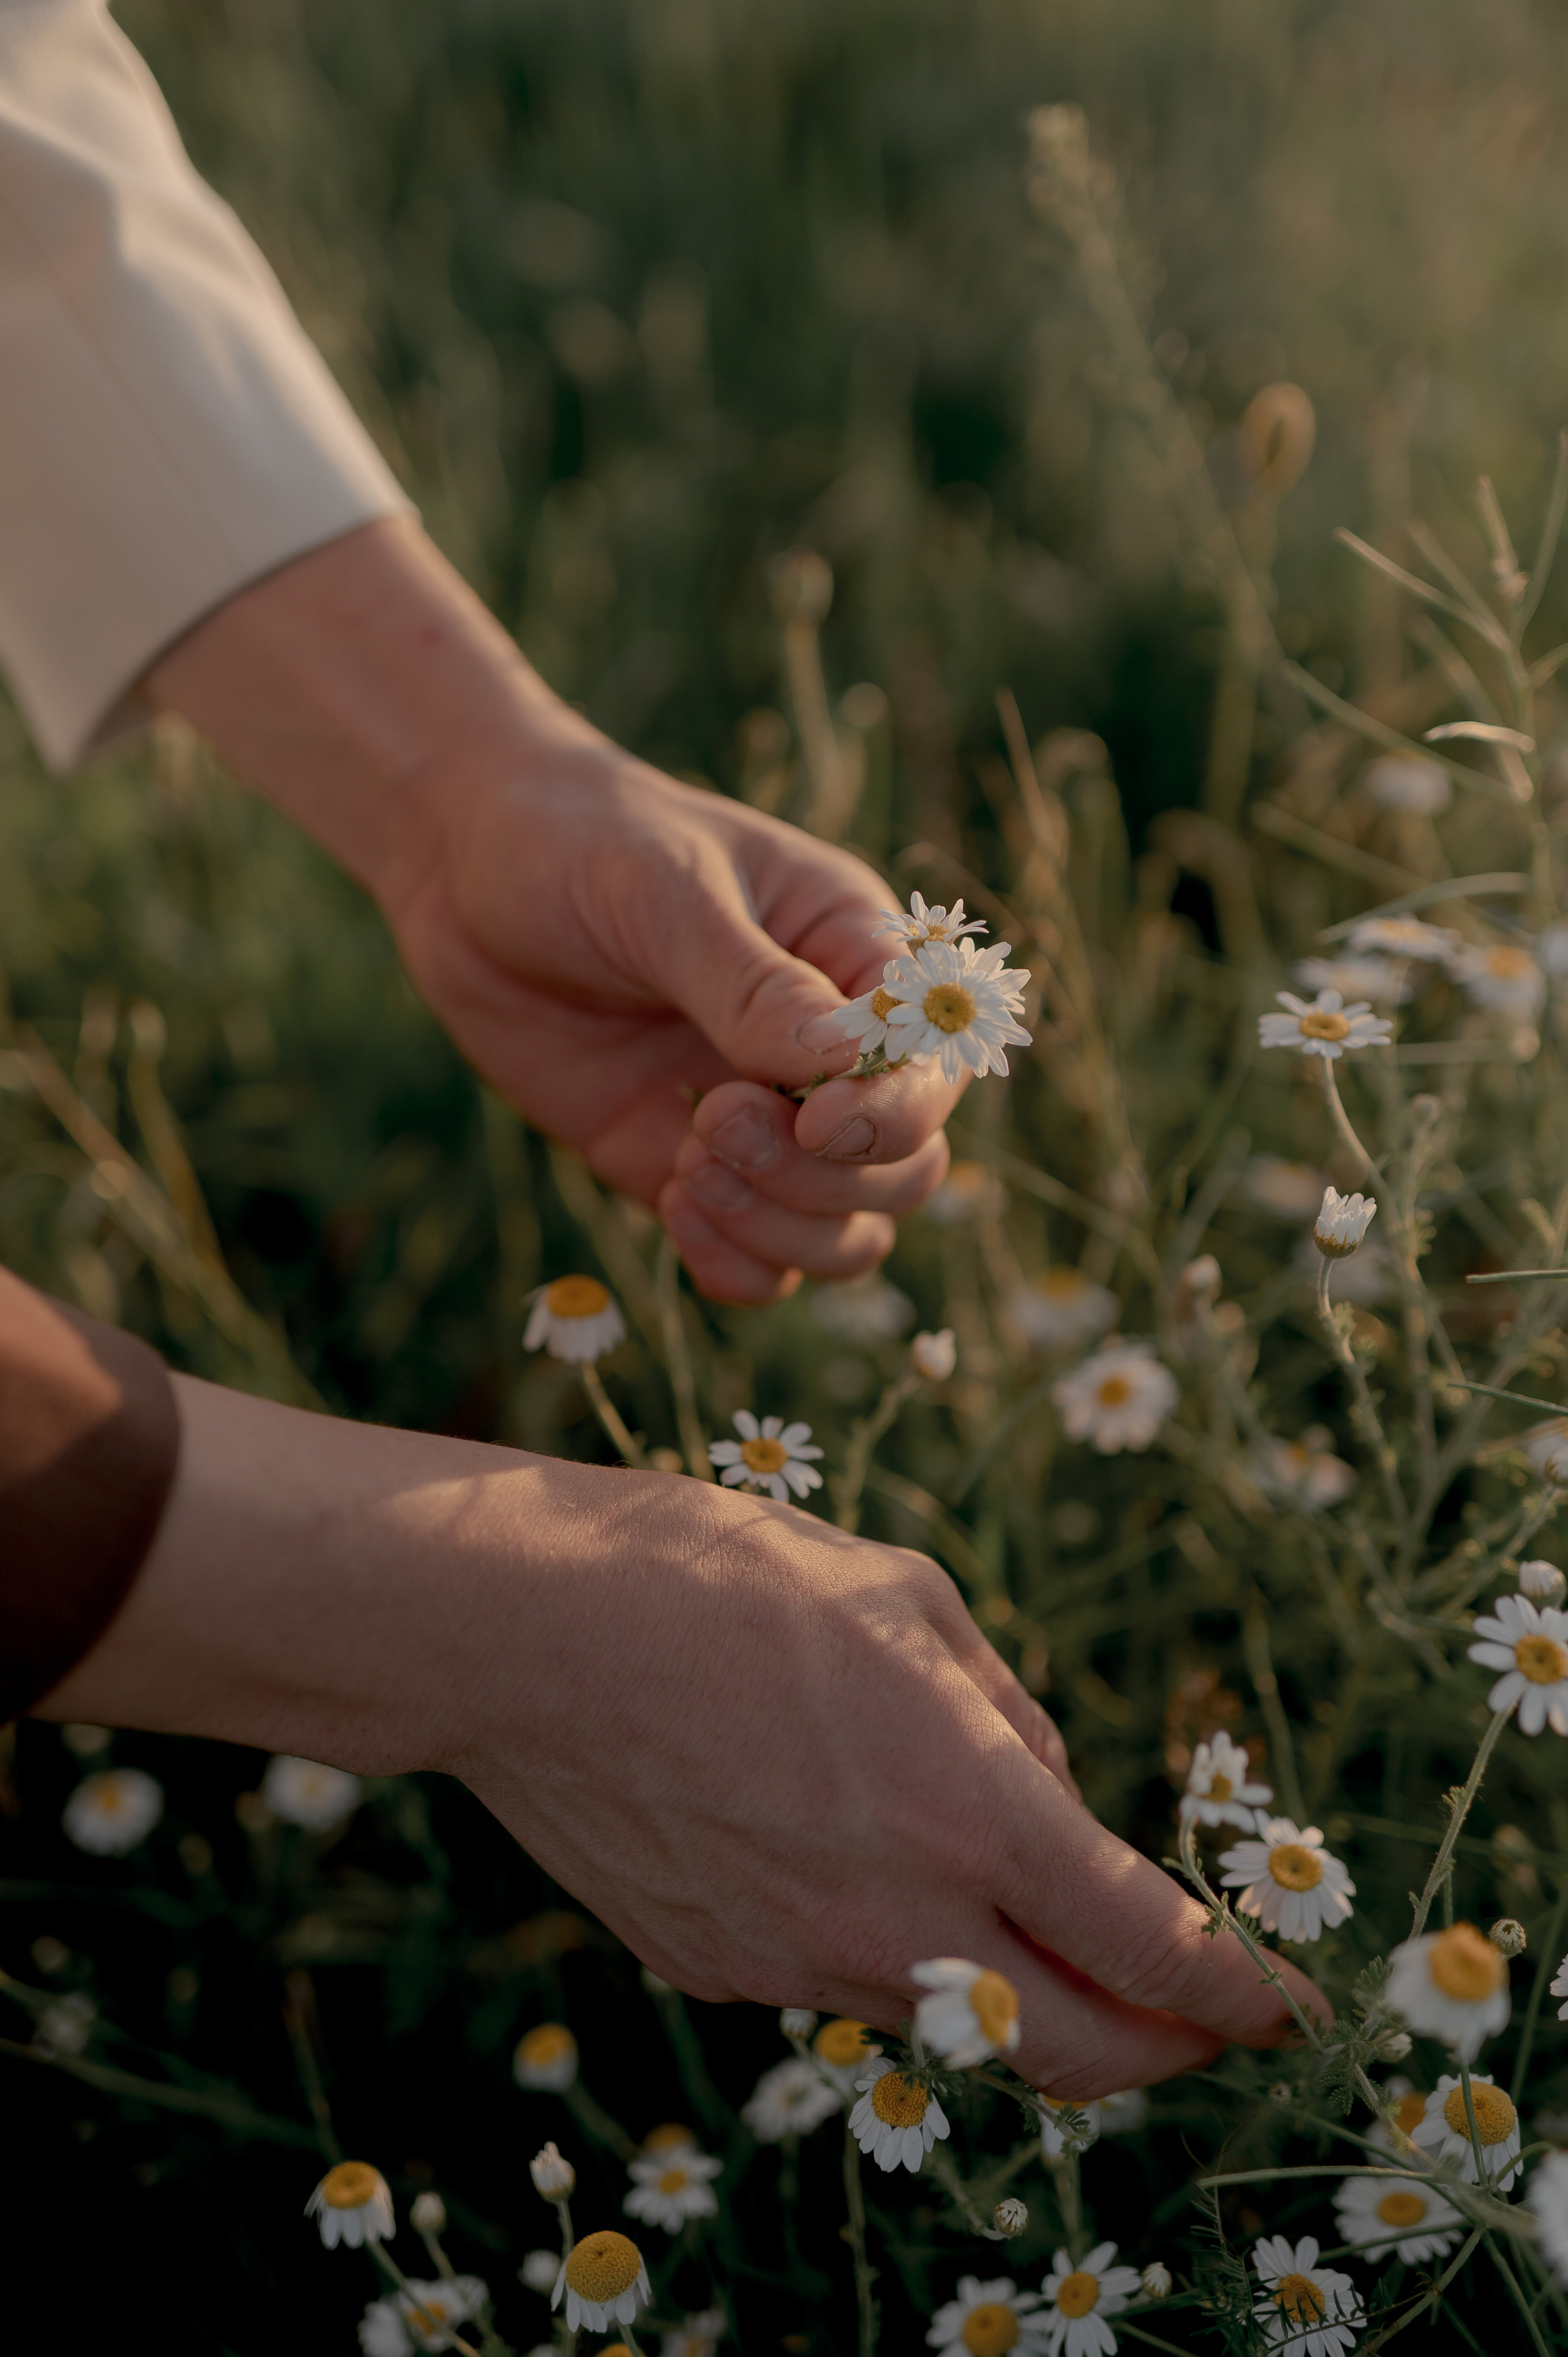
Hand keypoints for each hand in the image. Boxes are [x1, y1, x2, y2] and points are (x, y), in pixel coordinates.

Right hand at [44, 1378, 1326, 2096]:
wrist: (518, 1628)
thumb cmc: (717, 1575)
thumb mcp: (904, 1595)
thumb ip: (1006, 1716)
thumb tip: (1055, 1801)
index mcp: (968, 1810)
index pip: (1152, 1953)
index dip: (1239, 1993)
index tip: (1282, 2003)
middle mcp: (892, 1919)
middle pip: (1079, 2054)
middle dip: (1164, 2050)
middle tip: (1199, 2019)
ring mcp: (795, 1963)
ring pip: (955, 2021)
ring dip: (1017, 1988)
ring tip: (998, 1889)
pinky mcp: (715, 1969)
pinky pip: (840, 1979)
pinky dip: (887, 1943)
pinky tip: (837, 1845)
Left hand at [393, 715, 959, 1303]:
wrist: (464, 873)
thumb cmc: (580, 845)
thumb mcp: (666, 891)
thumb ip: (751, 984)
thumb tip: (840, 1059)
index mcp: (855, 955)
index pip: (932, 1063)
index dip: (894, 1111)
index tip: (811, 1118)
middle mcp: (829, 1052)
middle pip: (906, 1169)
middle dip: (824, 1177)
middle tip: (712, 1122)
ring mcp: (764, 1121)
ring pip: (846, 1232)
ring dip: (782, 1229)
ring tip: (684, 1167)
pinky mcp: (691, 1168)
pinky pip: (759, 1260)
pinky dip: (734, 1265)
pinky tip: (671, 1205)